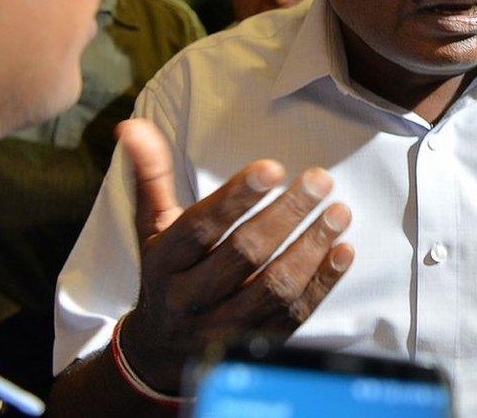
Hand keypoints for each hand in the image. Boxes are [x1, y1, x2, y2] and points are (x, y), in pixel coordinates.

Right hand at [115, 118, 353, 393]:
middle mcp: (191, 298)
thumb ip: (151, 176)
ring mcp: (225, 327)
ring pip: (273, 288)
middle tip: (320, 179)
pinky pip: (294, 315)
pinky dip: (322, 283)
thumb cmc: (164, 272)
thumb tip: (132, 127)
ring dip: (311, 248)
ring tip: (339, 211)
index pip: (200, 228)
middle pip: (243, 254)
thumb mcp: (151, 226)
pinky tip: (343, 251)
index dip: (236, 197)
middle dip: (286, 214)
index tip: (273, 168)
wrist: (160, 350)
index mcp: (164, 263)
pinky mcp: (256, 346)